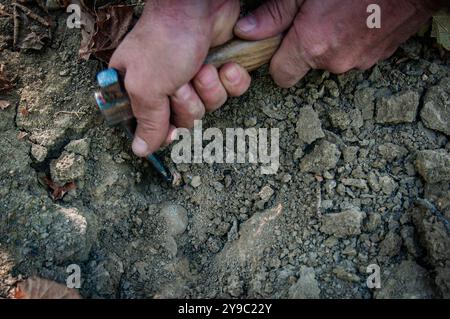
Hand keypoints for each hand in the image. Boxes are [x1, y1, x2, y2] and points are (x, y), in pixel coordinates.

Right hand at [110, 0, 250, 156]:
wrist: (198, 5)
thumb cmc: (165, 39)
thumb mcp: (147, 86)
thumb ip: (147, 121)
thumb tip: (140, 149)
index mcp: (139, 88)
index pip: (152, 127)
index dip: (166, 132)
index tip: (172, 132)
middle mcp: (166, 85)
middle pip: (185, 120)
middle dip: (188, 104)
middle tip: (181, 83)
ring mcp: (194, 77)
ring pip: (210, 107)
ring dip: (210, 90)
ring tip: (202, 68)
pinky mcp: (219, 68)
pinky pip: (231, 93)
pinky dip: (231, 81)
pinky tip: (225, 66)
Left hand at [234, 0, 442, 87]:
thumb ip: (275, 14)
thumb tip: (246, 32)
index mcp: (313, 45)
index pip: (281, 76)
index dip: (276, 62)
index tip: (279, 47)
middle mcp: (334, 62)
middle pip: (306, 66)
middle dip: (304, 48)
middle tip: (312, 20)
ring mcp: (358, 62)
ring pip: (330, 60)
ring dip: (329, 44)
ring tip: (339, 16)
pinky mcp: (376, 59)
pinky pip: (352, 55)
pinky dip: (350, 42)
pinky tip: (356, 20)